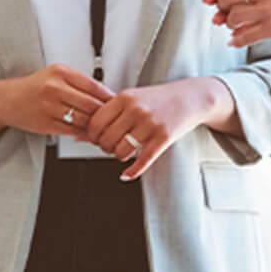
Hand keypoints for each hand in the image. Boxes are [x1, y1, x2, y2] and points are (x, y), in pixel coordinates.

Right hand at [0, 64, 114, 138]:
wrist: (7, 100)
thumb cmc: (33, 88)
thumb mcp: (55, 76)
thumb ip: (79, 83)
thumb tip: (105, 95)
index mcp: (60, 72)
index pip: (94, 86)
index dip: (109, 97)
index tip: (116, 103)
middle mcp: (55, 88)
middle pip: (92, 104)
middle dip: (104, 114)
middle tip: (113, 118)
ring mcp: (50, 106)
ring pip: (84, 119)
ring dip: (95, 126)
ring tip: (101, 128)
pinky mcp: (46, 123)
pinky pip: (73, 131)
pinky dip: (83, 134)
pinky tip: (86, 133)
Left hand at [86, 78, 224, 179]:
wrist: (190, 98)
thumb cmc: (158, 99)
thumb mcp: (131, 98)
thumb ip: (109, 113)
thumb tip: (80, 135)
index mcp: (124, 97)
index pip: (95, 122)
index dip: (91, 135)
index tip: (95, 138)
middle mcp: (135, 110)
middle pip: (106, 138)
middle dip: (104, 147)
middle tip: (108, 147)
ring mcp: (150, 124)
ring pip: (121, 150)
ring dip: (118, 156)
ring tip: (122, 152)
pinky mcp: (163, 138)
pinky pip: (143, 160)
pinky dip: (132, 172)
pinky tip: (127, 174)